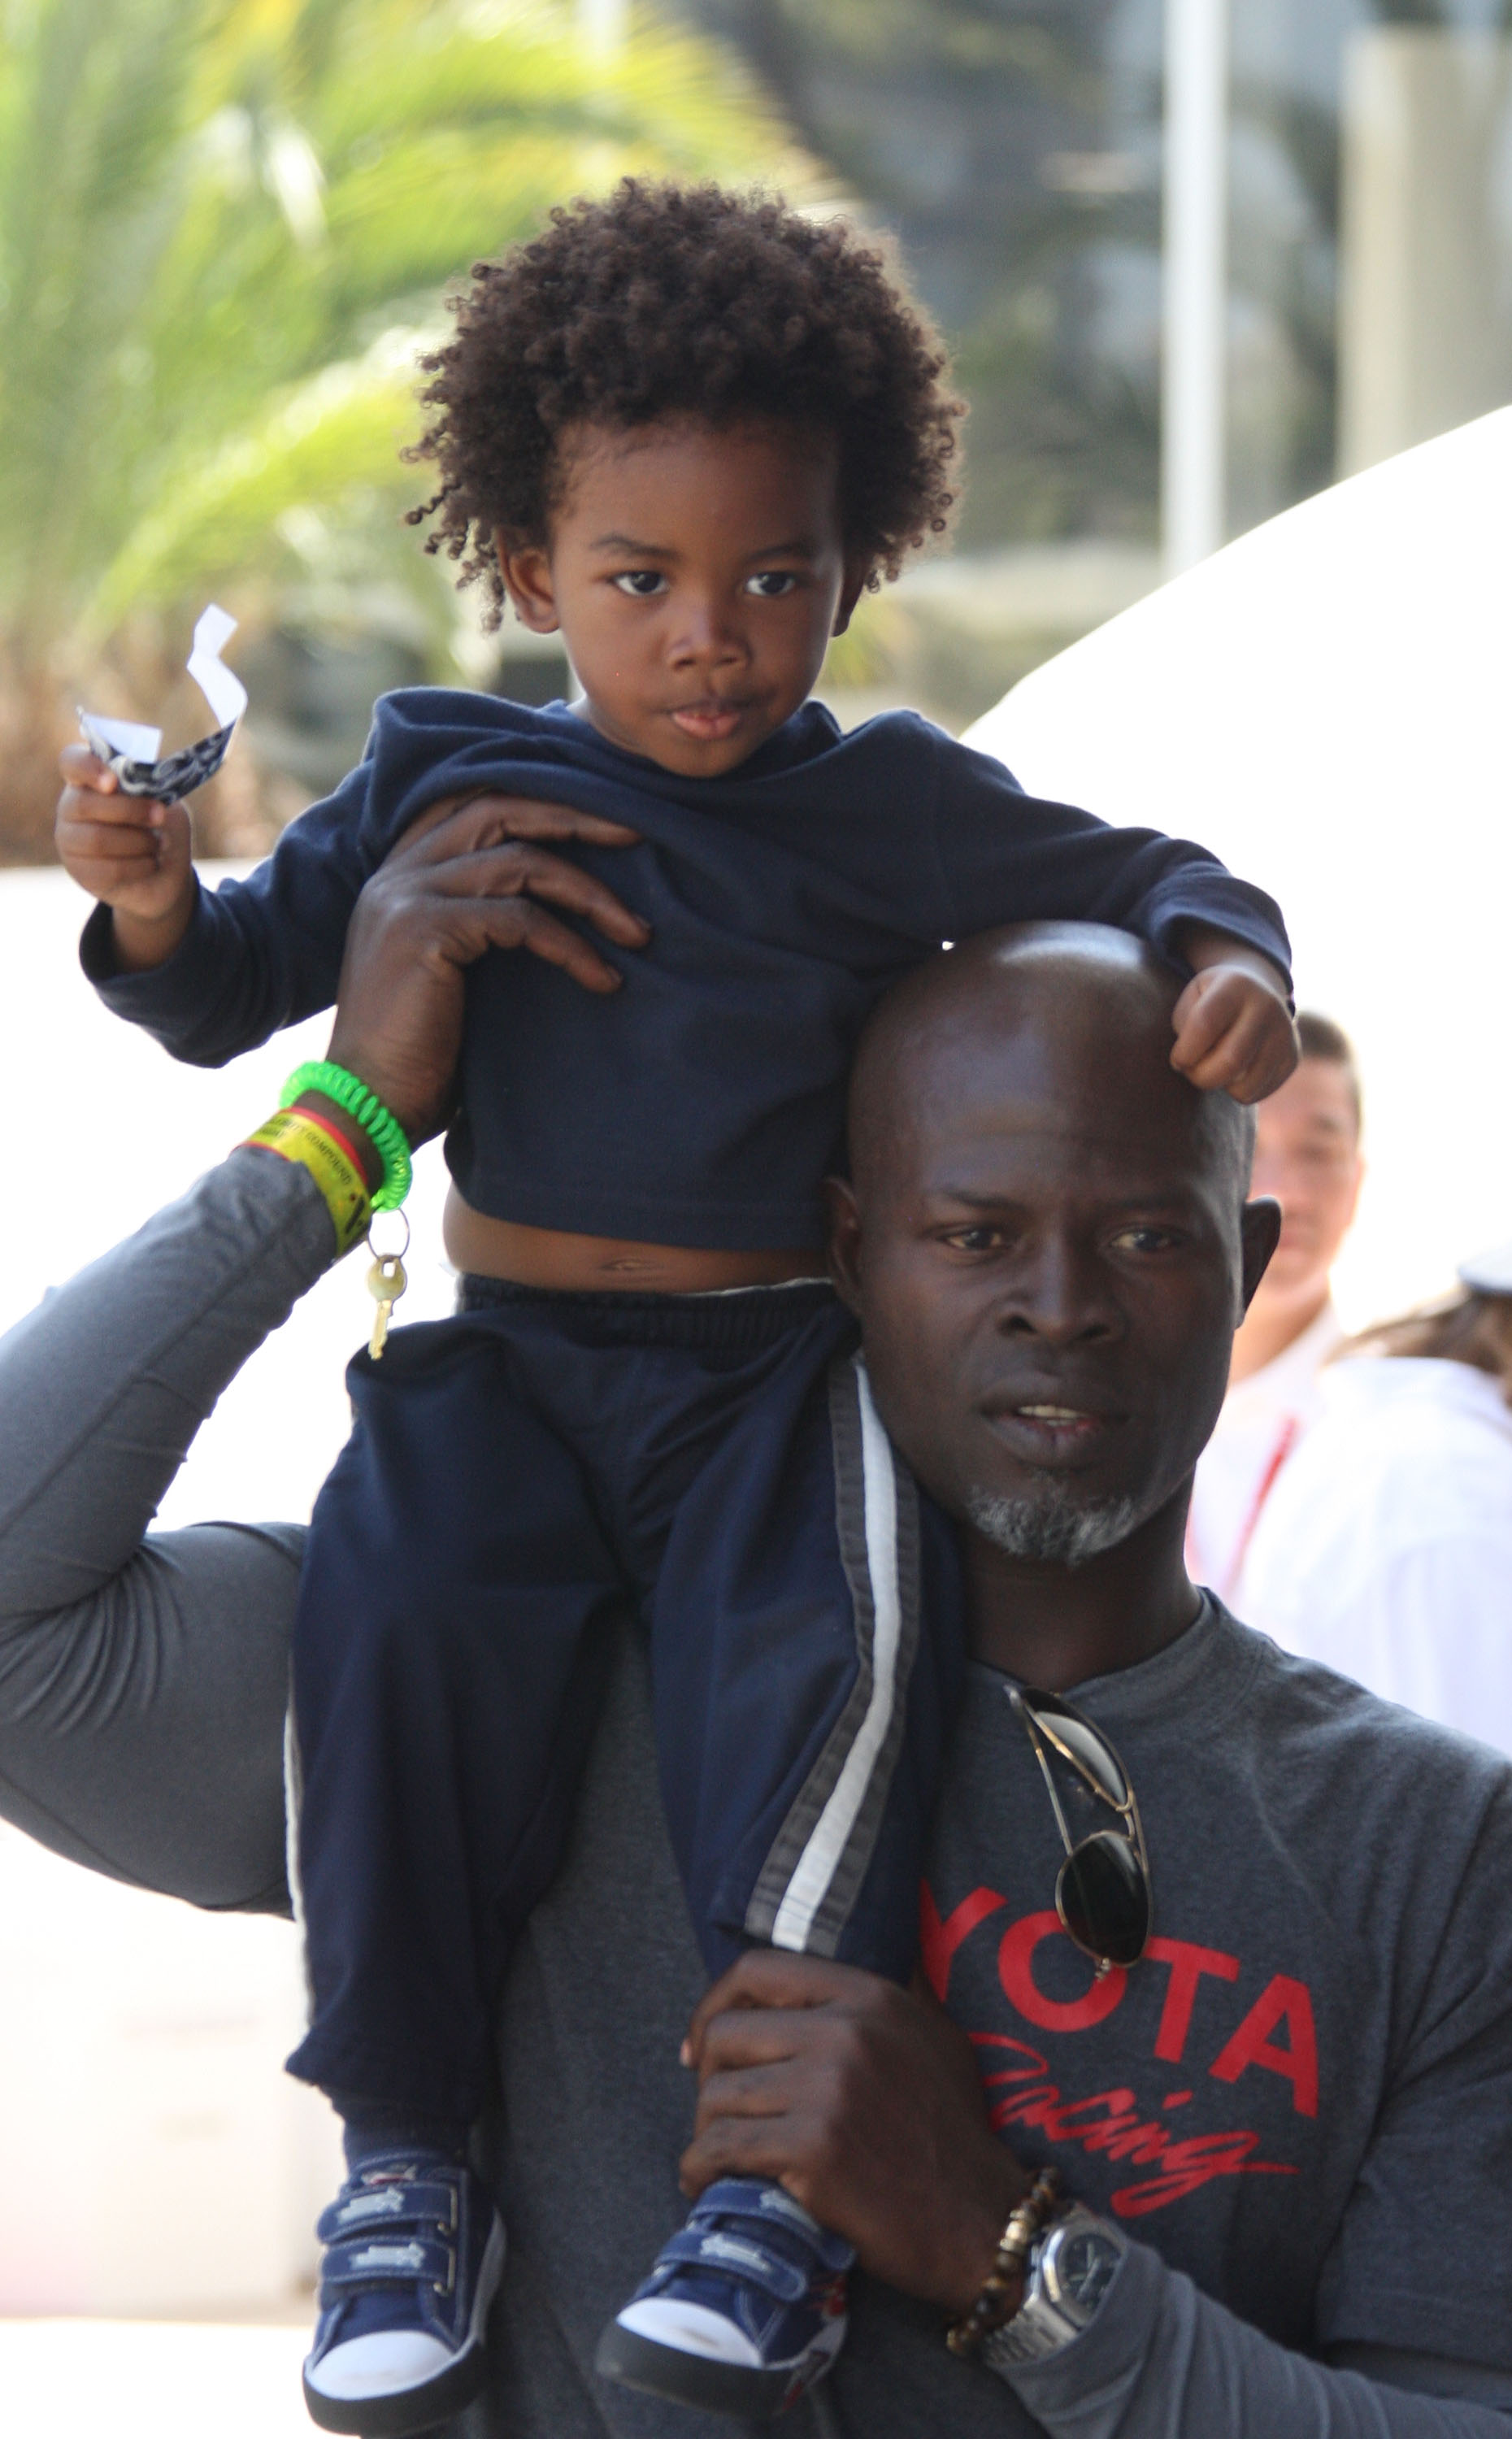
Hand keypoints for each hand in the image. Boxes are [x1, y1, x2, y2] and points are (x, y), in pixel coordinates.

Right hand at [54, 744, 195, 969]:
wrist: (165, 878)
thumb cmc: (165, 833)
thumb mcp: (170, 807)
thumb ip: (156, 792)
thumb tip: (150, 789)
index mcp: (92, 780)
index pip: (73, 761)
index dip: (89, 767)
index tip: (114, 779)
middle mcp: (73, 807)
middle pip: (89, 803)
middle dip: (133, 812)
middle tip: (160, 820)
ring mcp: (70, 840)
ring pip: (97, 839)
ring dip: (137, 844)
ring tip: (153, 848)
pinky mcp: (79, 872)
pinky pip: (105, 870)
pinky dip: (135, 869)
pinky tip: (144, 868)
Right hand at [325, 791, 647, 1142]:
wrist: (366, 1105)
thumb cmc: (418, 1054)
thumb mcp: (449, 972)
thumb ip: (483, 923)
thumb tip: (560, 907)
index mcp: (400, 875)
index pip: (472, 802)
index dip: (539, 798)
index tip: (600, 816)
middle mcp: (397, 873)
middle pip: (499, 809)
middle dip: (575, 816)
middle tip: (637, 832)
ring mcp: (407, 896)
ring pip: (519, 860)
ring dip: (589, 894)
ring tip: (637, 932)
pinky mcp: (424, 930)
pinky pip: (520, 918)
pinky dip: (571, 946)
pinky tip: (602, 978)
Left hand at [680, 1952, 1027, 2315]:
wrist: (979, 2220)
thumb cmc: (952, 2134)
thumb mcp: (933, 2037)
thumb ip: (887, 1996)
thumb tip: (838, 1968)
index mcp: (868, 1996)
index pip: (757, 1972)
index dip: (715, 2005)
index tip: (702, 2045)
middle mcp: (845, 2031)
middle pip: (726, 2035)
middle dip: (708, 2079)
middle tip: (719, 2116)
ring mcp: (828, 2089)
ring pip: (717, 2095)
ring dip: (706, 2132)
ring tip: (719, 2157)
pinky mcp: (813, 2149)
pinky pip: (721, 2149)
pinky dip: (699, 2170)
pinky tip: (707, 2183)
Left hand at [1170, 931, 1297, 1102]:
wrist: (1257, 990)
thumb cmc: (1211, 1001)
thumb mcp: (1192, 999)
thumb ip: (1186, 1027)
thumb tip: (1189, 1064)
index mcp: (1235, 986)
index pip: (1204, 1025)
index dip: (1184, 1052)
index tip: (1177, 1059)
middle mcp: (1266, 1007)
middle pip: (1230, 1062)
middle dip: (1200, 1077)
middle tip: (1191, 1071)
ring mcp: (1284, 1033)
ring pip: (1245, 1086)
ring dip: (1219, 1087)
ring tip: (1212, 1070)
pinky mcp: (1292, 1058)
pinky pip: (1257, 1093)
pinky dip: (1236, 1091)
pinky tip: (1234, 1072)